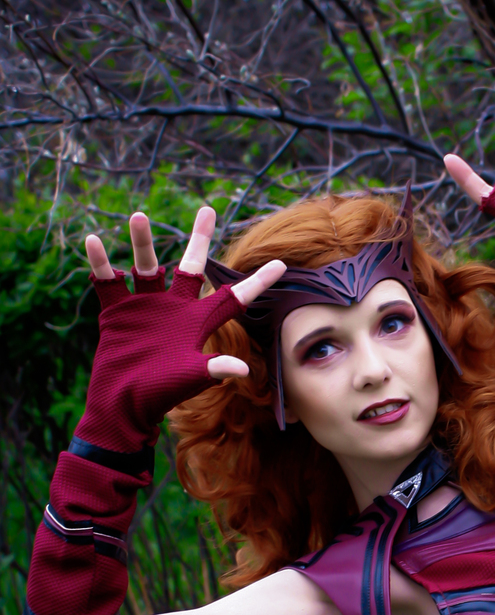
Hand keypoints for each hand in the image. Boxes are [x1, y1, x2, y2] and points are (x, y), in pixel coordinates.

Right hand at [77, 207, 286, 453]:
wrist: (124, 404)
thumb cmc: (161, 394)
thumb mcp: (190, 378)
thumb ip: (214, 369)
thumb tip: (243, 370)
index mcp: (197, 322)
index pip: (233, 298)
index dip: (256, 283)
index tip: (281, 265)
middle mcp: (174, 308)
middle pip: (189, 266)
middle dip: (198, 239)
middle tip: (208, 210)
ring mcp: (145, 306)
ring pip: (145, 266)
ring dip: (142, 242)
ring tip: (139, 216)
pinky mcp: (116, 311)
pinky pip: (107, 280)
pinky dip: (100, 263)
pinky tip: (93, 241)